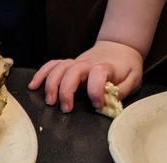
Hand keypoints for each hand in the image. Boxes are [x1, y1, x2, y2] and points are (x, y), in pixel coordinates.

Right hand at [28, 41, 143, 111]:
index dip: (96, 90)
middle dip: (66, 91)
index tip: (98, 105)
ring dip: (51, 85)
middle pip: (72, 71)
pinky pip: (51, 66)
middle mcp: (87, 64)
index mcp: (105, 68)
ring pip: (59, 68)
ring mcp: (76, 63)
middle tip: (65, 109)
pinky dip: (41, 74)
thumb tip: (111, 101)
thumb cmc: (126, 68)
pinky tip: (33, 86)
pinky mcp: (68, 65)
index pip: (98, 74)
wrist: (120, 48)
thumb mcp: (133, 79)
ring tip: (50, 102)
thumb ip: (123, 90)